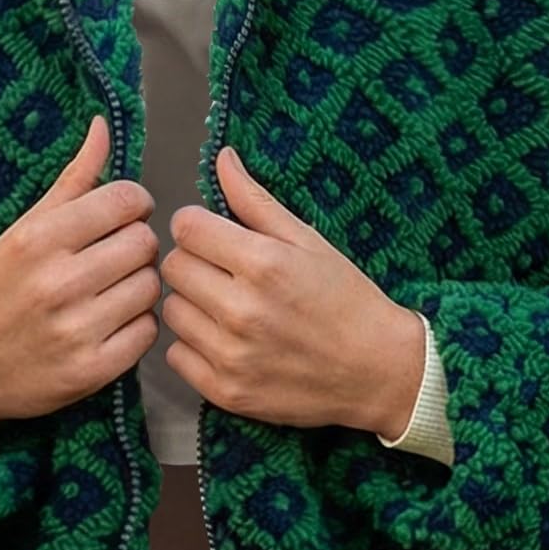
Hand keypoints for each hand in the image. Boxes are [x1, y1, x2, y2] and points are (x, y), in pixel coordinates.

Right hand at [0, 114, 162, 432]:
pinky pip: (148, 332)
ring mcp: (75, 330)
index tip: (120, 217)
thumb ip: (72, 179)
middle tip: (111, 257)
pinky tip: (108, 323)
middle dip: (134, 245)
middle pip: (144, 242)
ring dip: (137, 285)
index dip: (132, 205)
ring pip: (151, 286)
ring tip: (107, 290)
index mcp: (38, 238)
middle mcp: (57, 282)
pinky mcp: (90, 371)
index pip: (126, 200)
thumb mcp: (23, 228)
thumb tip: (103, 126)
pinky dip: (135, 326)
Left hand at [159, 144, 423, 436]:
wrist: (378, 372)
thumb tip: (222, 158)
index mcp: (264, 263)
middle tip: (225, 273)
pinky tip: (226, 341)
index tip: (216, 236)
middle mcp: (242, 310)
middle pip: (174, 267)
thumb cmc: (346, 300)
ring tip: (228, 308)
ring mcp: (231, 354)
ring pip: (171, 310)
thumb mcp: (308, 241)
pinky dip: (194, 346)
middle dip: (195, 262)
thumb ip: (256, 200)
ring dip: (192, 304)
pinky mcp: (226, 391)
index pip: (186, 227)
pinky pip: (176, 355)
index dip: (199, 226)